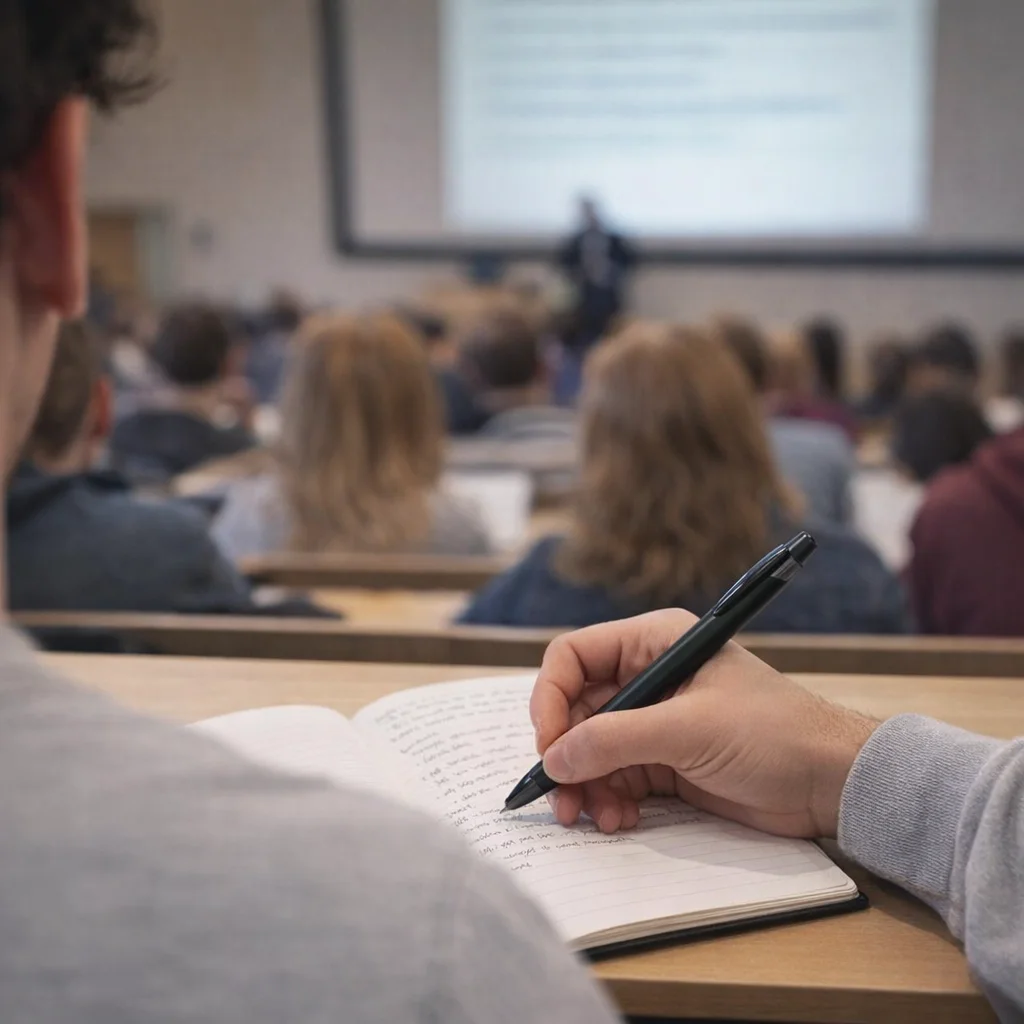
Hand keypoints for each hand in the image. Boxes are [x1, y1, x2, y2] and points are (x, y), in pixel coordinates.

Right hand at [531, 610, 877, 838]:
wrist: (831, 782)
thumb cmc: (773, 733)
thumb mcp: (689, 730)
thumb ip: (616, 740)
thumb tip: (553, 759)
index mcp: (653, 642)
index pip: (575, 657)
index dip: (551, 697)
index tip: (548, 744)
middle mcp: (648, 676)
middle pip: (577, 708)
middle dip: (565, 753)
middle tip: (560, 797)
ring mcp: (655, 721)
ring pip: (591, 748)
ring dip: (584, 784)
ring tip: (594, 817)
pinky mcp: (665, 762)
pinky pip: (614, 777)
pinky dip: (608, 799)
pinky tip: (620, 820)